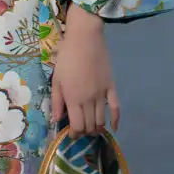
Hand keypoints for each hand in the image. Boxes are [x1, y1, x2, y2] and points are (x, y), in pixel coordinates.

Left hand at [50, 8, 118, 135]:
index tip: (71, 133)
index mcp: (74, 99)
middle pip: (90, 126)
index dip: (74, 134)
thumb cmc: (67, 57)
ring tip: (92, 129)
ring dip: (97, 128)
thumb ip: (56, 100)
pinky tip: (114, 127)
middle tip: (80, 130)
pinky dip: (116, 119)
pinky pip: (116, 108)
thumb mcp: (56, 78)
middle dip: (85, 132)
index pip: (77, 126)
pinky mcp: (111, 87)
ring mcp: (102, 95)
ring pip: (102, 120)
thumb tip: (56, 119)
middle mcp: (89, 101)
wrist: (85, 38)